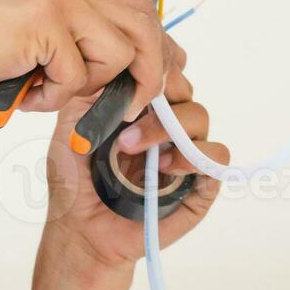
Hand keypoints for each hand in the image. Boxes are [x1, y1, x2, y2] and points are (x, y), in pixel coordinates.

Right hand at [0, 0, 169, 118]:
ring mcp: (62, 0)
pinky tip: (24, 91)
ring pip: (119, 53)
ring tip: (52, 92)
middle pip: (145, 26)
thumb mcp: (47, 49)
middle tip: (131, 107)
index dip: (157, 50)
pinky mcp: (48, 22)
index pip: (141, 12)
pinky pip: (76, 76)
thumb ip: (85, 55)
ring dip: (91, 86)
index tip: (153, 84)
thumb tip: (127, 86)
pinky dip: (53, 97)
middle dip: (148, 73)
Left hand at [36, 49, 228, 283]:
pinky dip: (194, 156)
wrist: (81, 228)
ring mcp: (185, 152)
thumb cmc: (75, 179)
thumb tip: (122, 60)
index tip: (132, 80)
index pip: (164, 70)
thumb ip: (96, 89)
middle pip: (185, 87)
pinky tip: (164, 167)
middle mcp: (167, 125)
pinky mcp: (200, 183)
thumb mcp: (73, 123)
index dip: (154, 68)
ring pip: (201, 117)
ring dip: (168, 127)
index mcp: (141, 105)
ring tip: (133, 149)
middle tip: (126, 123)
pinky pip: (216, 157)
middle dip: (158, 96)